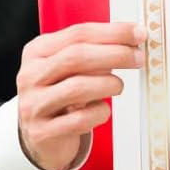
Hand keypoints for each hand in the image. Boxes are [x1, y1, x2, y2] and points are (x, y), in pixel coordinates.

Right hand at [16, 21, 146, 169]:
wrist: (38, 136)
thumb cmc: (60, 94)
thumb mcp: (67, 67)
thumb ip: (93, 51)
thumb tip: (132, 40)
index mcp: (37, 52)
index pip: (78, 34)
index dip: (113, 32)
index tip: (138, 33)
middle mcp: (31, 76)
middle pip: (77, 57)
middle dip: (115, 54)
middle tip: (138, 58)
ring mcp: (34, 105)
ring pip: (77, 87)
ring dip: (109, 84)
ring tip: (119, 85)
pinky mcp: (42, 132)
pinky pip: (79, 120)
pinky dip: (99, 112)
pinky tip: (103, 109)